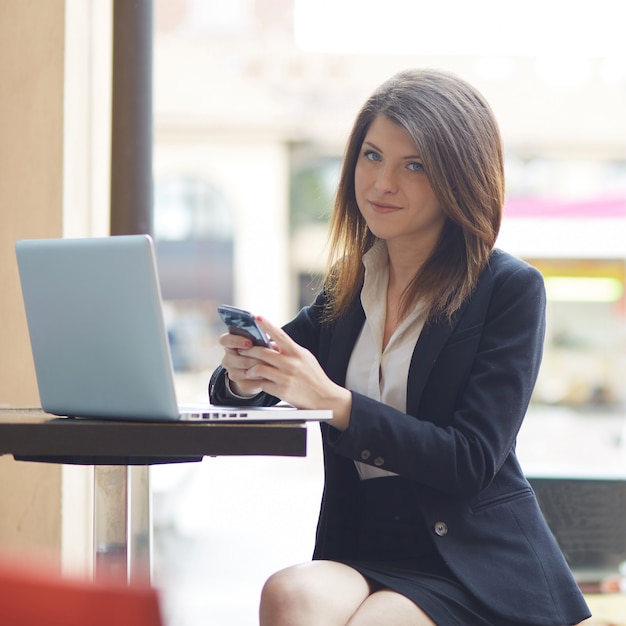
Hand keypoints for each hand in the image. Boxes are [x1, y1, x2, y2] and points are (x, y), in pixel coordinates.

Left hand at [220, 316, 351, 429]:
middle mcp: (291, 363)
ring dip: (250, 368)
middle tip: (242, 350)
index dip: (267, 325)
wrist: (324, 397)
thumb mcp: (305, 358)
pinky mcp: (282, 391)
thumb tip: (273, 341)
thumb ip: (289, 350)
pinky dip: (255, 381)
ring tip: (247, 368)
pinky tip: (254, 380)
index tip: (256, 317)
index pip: (280, 335)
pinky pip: (262, 384)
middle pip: (263, 352)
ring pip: (259, 368)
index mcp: (297, 352)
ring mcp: (286, 377)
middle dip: (249, 350)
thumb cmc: (314, 376)